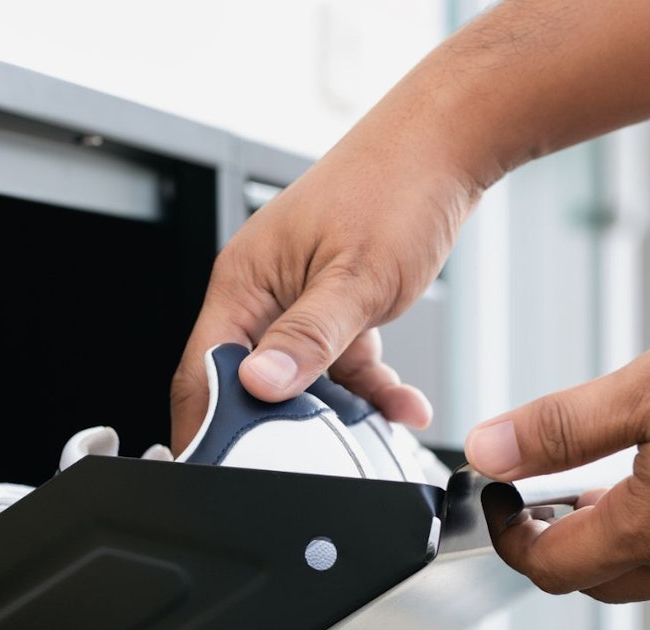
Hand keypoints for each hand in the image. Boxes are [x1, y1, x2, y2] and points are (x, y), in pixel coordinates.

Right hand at [168, 100, 487, 453]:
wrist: (445, 144)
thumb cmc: (395, 187)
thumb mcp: (354, 279)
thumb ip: (308, 339)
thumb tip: (259, 385)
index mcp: (244, 279)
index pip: (204, 368)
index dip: (206, 423)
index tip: (219, 464)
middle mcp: (262, 289)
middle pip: (249, 380)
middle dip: (278, 423)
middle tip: (305, 460)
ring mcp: (297, 296)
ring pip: (300, 376)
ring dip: (336, 409)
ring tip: (372, 428)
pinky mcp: (334, 301)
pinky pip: (338, 360)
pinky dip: (367, 386)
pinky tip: (398, 402)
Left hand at [465, 319, 649, 602]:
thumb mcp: (647, 389)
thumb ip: (559, 427)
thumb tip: (491, 450)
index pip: (550, 568)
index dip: (508, 536)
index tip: (499, 497)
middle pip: (593, 580)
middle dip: (553, 541)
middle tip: (538, 490)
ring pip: (646, 573)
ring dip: (607, 537)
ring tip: (596, 480)